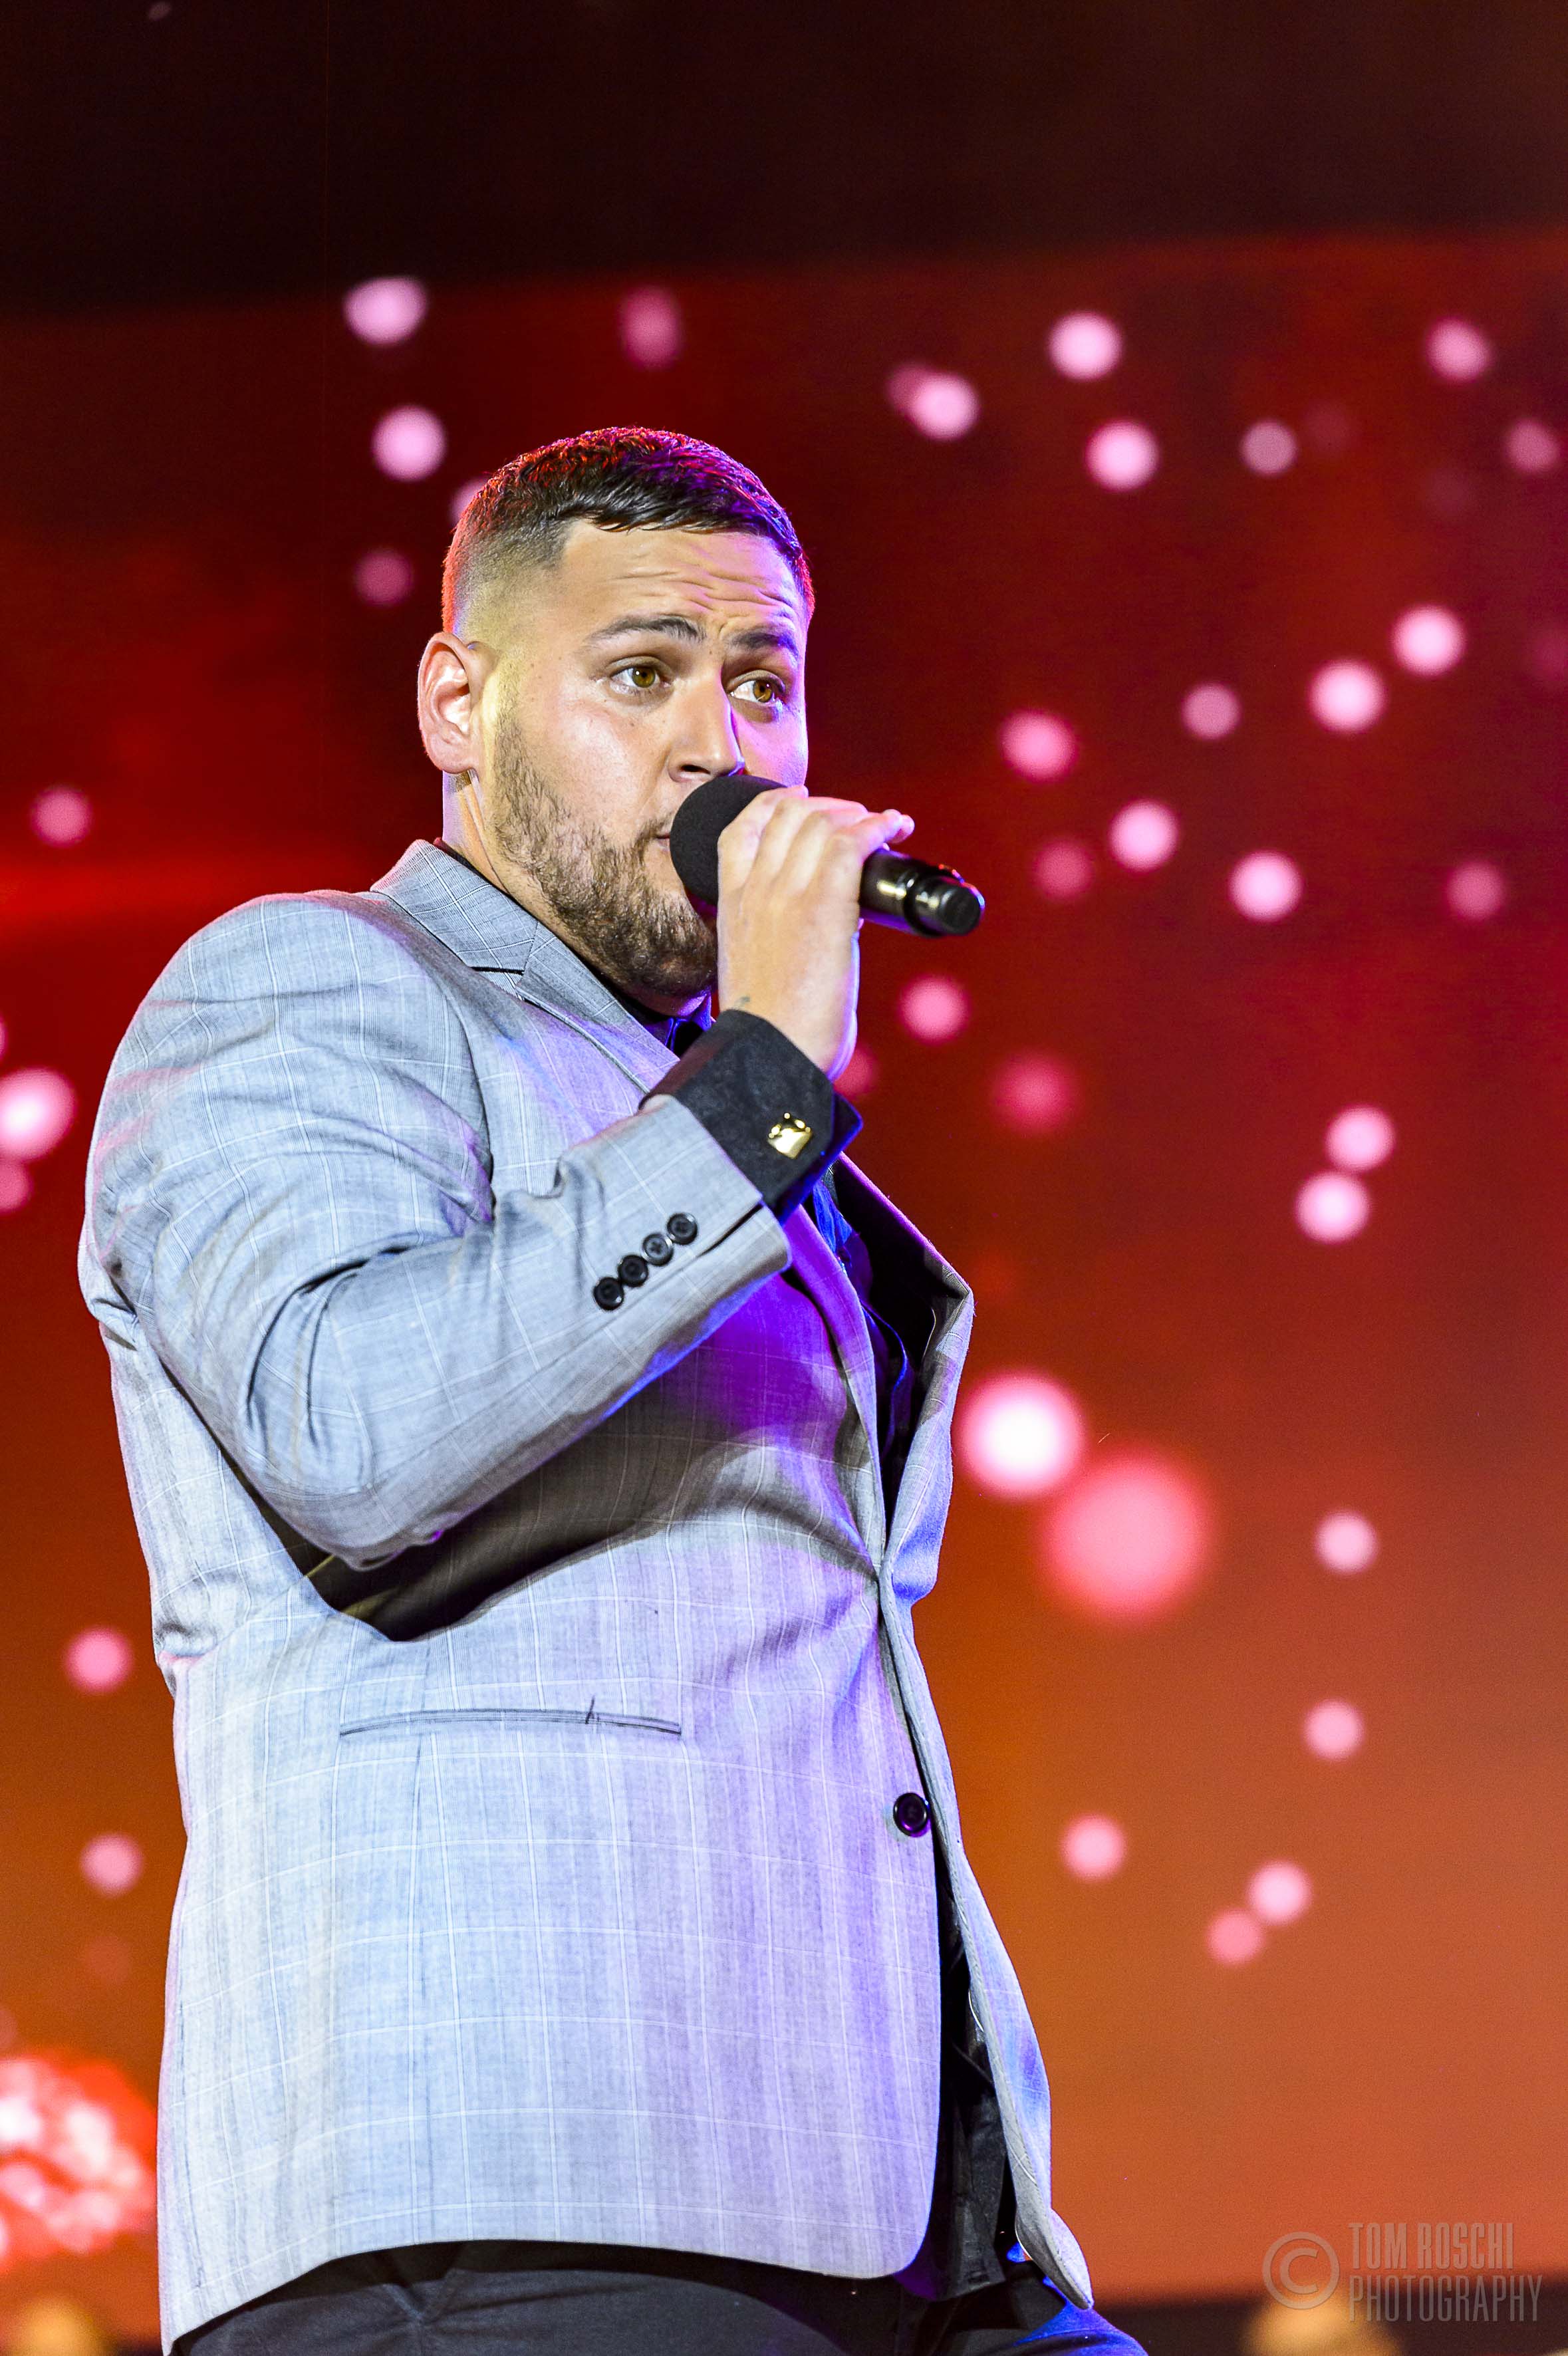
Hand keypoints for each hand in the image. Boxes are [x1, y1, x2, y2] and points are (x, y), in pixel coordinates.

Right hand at [714, 785, 913, 1075]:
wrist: (772, 1055)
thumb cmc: (772, 1027)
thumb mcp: (754, 966)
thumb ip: (772, 934)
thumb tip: (819, 925)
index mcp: (731, 903)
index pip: (744, 827)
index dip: (778, 803)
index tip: (804, 801)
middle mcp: (755, 889)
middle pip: (790, 814)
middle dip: (832, 806)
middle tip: (860, 820)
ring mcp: (786, 894)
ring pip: (822, 821)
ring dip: (861, 815)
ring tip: (886, 826)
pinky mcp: (823, 906)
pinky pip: (852, 842)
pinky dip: (879, 826)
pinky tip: (895, 828)